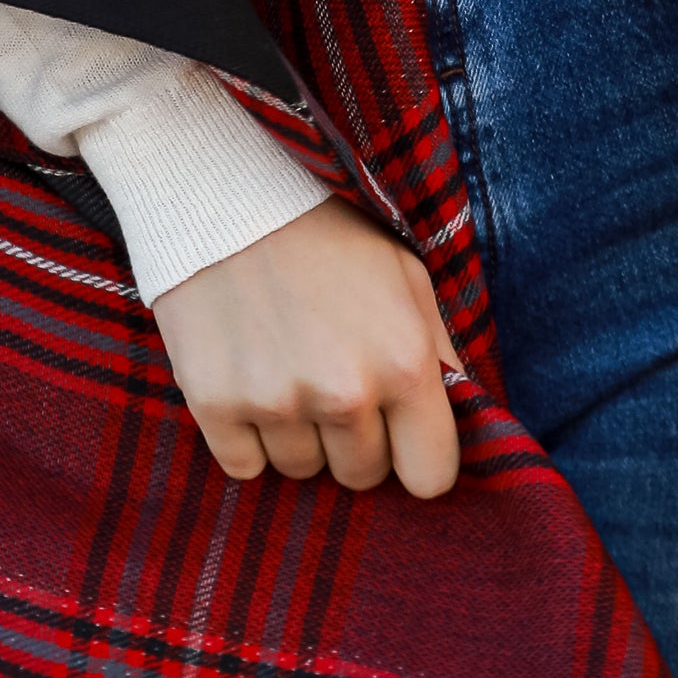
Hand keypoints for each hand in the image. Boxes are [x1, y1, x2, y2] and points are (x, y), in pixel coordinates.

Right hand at [152, 198, 460, 500]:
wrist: (224, 198)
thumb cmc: (327, 236)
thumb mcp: (406, 277)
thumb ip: (439, 353)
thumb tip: (462, 417)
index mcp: (404, 362)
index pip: (430, 478)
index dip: (415, 459)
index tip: (398, 437)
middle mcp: (344, 392)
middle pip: (362, 476)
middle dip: (354, 441)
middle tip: (330, 381)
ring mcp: (276, 403)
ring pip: (302, 472)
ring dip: (298, 436)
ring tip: (285, 370)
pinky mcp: (215, 405)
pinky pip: (245, 467)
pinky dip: (247, 440)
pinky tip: (248, 384)